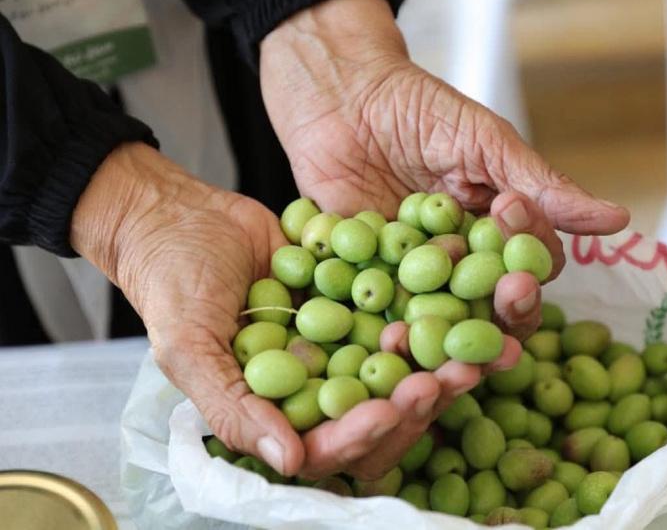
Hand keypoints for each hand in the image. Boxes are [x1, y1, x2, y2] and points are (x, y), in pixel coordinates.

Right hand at [69, 143, 518, 480]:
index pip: (335, 441)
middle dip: (424, 393)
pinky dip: (433, 288)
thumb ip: (233, 409)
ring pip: (405, 355)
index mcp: (285, 411)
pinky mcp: (361, 293)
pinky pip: (402, 297)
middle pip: (385, 403)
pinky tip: (464, 267)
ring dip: (444, 349)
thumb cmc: (171, 285)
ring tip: (486, 335)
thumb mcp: (188, 349)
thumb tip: (291, 460)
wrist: (178, 215)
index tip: (395, 407)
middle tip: (462, 371)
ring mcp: (346, 337)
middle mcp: (322, 380)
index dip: (367, 432)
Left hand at [260, 0, 629, 340]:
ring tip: (457, 335)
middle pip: (493, 309)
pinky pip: (382, 314)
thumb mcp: (484, 140)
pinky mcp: (366, 283)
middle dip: (506, 309)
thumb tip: (617, 219)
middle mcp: (461, 264)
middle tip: (509, 295)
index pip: (531, 266)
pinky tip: (392, 336)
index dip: (532, 258)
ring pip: (442, 322)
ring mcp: (413, 278)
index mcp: (497, 234)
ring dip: (454, 336)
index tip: (511, 215)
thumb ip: (542, 185)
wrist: (339, 96)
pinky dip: (388, 329)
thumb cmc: (419, 109)